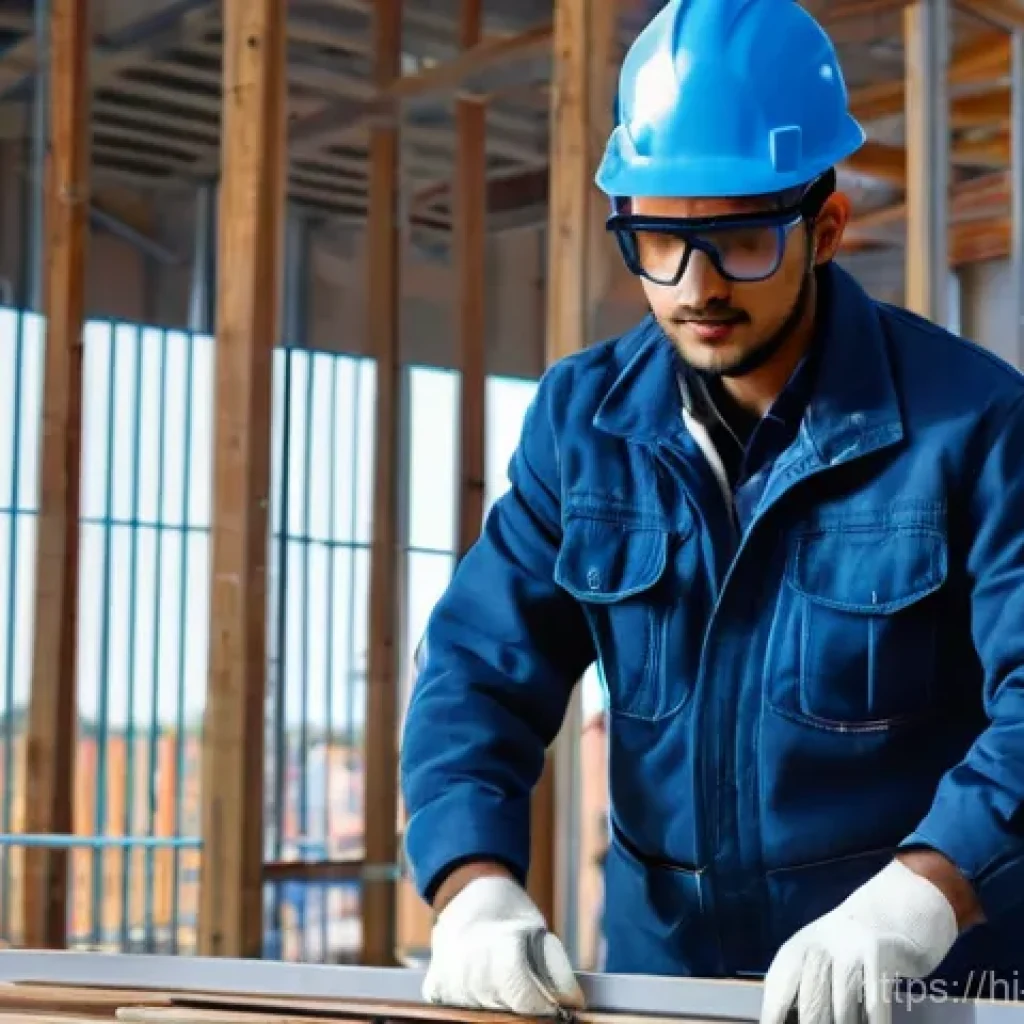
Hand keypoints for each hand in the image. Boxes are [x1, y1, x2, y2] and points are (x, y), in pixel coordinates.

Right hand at [423, 876, 584, 1015]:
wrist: (467, 893)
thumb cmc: (508, 911)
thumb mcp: (539, 930)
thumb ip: (557, 969)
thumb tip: (573, 1005)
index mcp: (501, 944)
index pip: (523, 997)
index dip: (541, 1006)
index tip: (552, 1007)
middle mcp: (470, 964)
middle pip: (503, 1008)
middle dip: (519, 1002)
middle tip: (524, 982)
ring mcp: (449, 977)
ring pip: (480, 1012)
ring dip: (495, 1001)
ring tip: (499, 976)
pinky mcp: (434, 986)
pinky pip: (456, 1010)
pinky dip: (471, 1001)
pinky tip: (478, 980)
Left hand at [760, 859, 958, 1023]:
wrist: (905, 898)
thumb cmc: (859, 939)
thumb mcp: (826, 952)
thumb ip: (811, 982)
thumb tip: (795, 1016)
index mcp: (801, 946)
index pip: (779, 986)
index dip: (774, 1013)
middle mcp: (821, 944)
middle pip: (811, 1002)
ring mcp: (852, 948)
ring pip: (843, 1009)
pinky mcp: (882, 953)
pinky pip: (876, 1003)